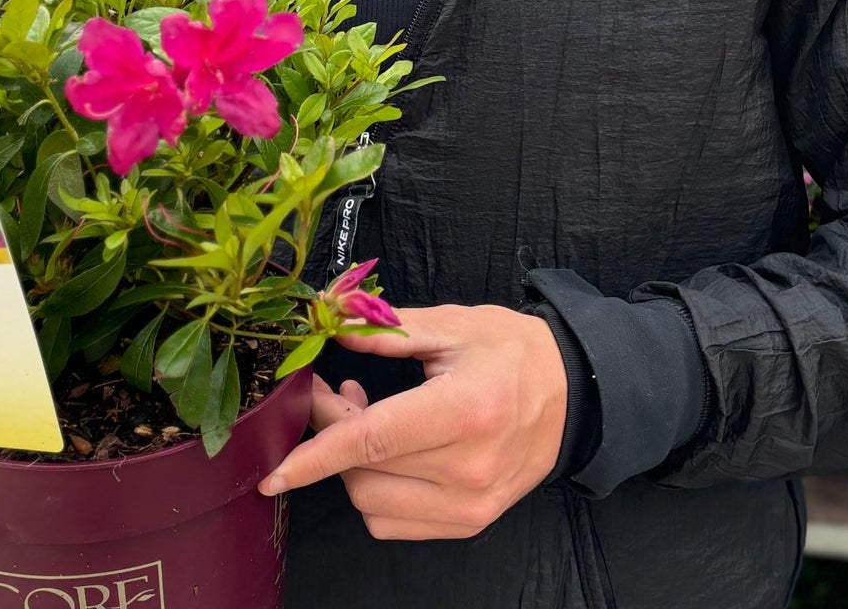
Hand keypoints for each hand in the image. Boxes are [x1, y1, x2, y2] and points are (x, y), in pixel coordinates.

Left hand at [258, 304, 567, 540]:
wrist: (573, 393)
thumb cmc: (514, 351)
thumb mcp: (453, 325)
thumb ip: (386, 331)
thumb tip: (330, 324)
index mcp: (465, 411)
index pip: (372, 441)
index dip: (316, 454)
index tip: (274, 471)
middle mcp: (468, 469)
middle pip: (364, 468)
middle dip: (333, 428)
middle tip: (336, 387)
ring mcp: (470, 504)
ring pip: (371, 501)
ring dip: (353, 463)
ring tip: (369, 416)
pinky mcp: (469, 523)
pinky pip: (393, 521)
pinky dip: (375, 489)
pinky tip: (389, 451)